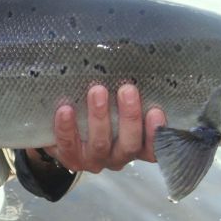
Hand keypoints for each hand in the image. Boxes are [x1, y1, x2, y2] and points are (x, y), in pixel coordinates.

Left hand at [43, 84, 165, 172]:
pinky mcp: (70, 158)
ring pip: (100, 144)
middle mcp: (117, 157)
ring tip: (97, 91)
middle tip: (127, 90)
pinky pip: (68, 145)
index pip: (154, 147)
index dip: (156, 132)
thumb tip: (139, 59)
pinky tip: (65, 110)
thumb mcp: (119, 104)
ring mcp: (94, 160)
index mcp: (136, 146)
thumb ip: (129, 94)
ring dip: (99, 117)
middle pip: (129, 145)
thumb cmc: (99, 112)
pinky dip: (67, 127)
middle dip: (129, 117)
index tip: (156, 110)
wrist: (63, 130)